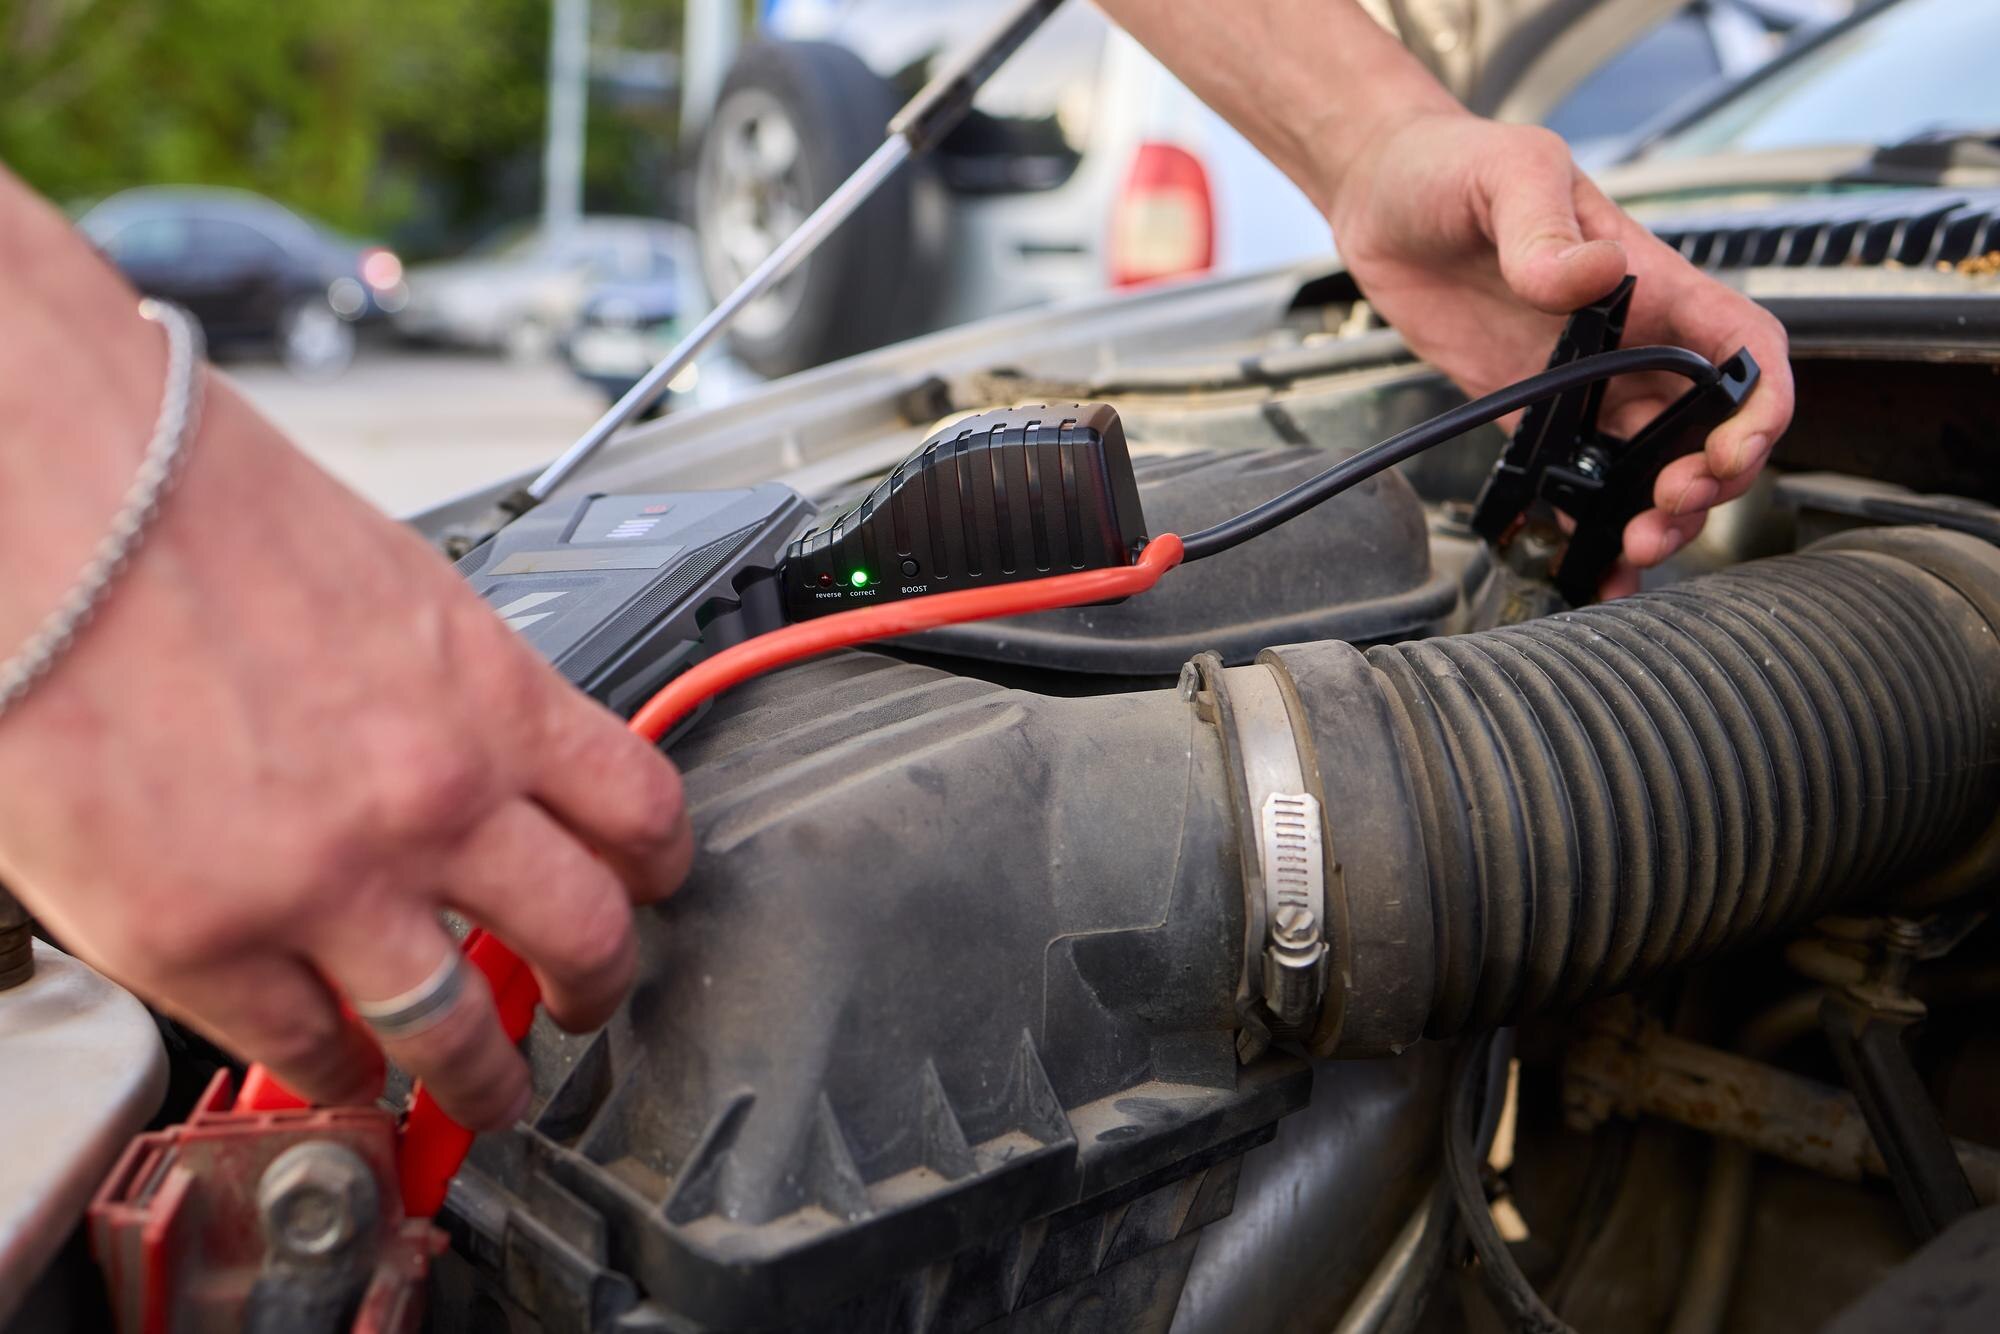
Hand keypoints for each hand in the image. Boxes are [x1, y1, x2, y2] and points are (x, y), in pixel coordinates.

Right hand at [0, 346, 690, 1129]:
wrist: (46, 495)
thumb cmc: (195, 511)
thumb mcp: (394, 586)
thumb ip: (455, 691)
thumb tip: (487, 758)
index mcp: (491, 695)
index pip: (643, 810)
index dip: (661, 868)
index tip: (650, 890)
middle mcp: (432, 796)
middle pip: (585, 937)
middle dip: (597, 989)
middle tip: (582, 1008)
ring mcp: (323, 881)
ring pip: (457, 1030)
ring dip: (479, 1075)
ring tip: (475, 1087)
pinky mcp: (200, 940)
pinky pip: (307, 1047)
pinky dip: (333, 1070)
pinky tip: (336, 1062)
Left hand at [1326, 111, 1793, 592]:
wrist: (1386, 200)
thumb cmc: (1459, 167)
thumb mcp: (1511, 173)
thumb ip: (1547, 227)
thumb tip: (1591, 274)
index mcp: (1655, 285)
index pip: (1743, 349)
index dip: (1759, 406)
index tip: (1733, 450)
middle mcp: (1631, 342)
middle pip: (1707, 430)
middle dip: (1707, 482)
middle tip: (1665, 510)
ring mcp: (1584, 382)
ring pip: (1651, 466)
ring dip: (1658, 516)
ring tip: (1632, 548)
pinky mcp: (1529, 412)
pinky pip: (1576, 479)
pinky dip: (1588, 526)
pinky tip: (1588, 562)